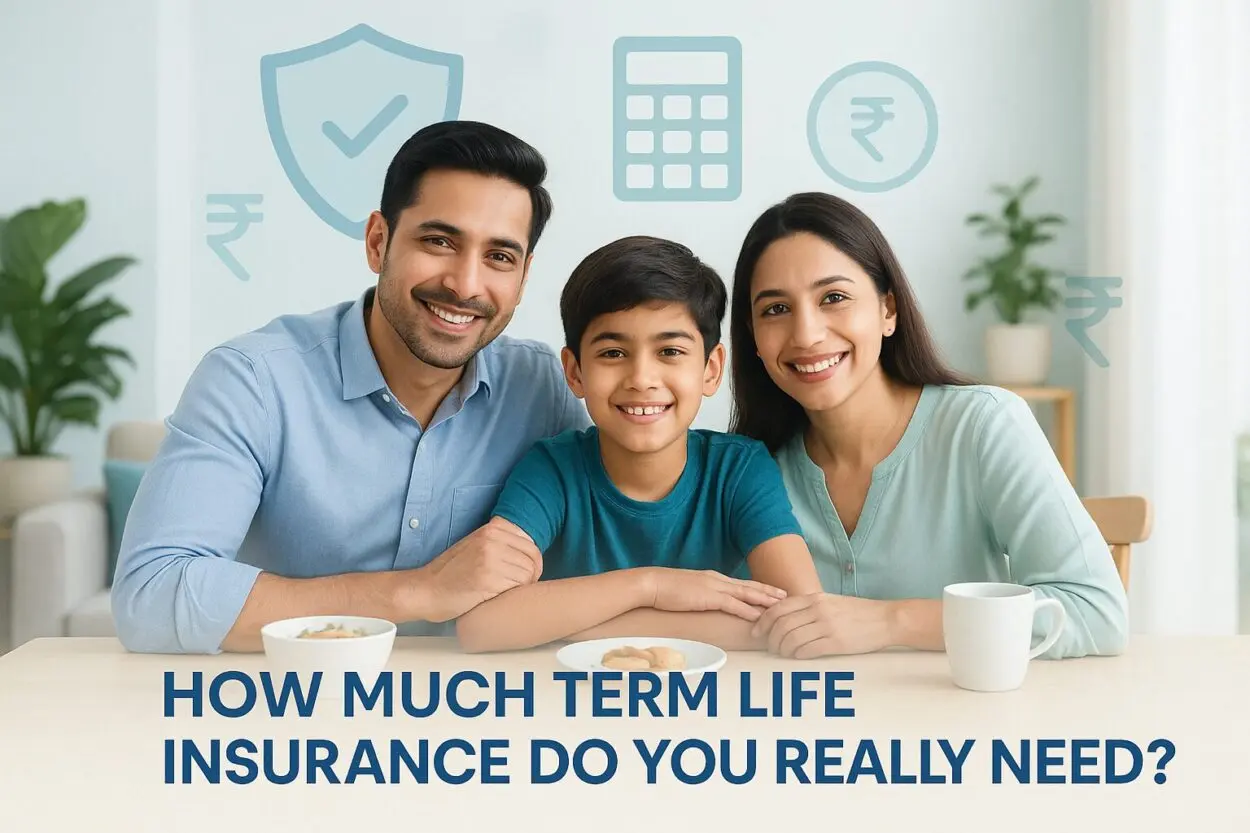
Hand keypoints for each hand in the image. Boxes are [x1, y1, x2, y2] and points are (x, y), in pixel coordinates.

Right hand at [419, 517, 543, 621]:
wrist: (425, 590)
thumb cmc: (451, 573)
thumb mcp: (475, 546)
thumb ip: (499, 542)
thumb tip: (529, 550)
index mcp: (491, 529)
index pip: (530, 544)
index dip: (532, 562)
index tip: (524, 573)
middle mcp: (491, 540)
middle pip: (533, 559)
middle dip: (530, 576)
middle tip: (517, 587)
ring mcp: (490, 559)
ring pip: (528, 574)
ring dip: (521, 587)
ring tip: (504, 592)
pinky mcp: (488, 579)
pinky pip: (518, 587)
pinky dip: (512, 595)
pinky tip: (497, 597)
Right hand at [642, 568, 786, 621]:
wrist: (652, 584)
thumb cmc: (665, 590)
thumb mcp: (688, 591)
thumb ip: (701, 595)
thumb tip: (707, 603)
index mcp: (713, 578)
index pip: (741, 583)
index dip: (759, 587)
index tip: (773, 592)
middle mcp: (717, 580)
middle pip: (749, 586)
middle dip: (769, 591)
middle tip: (787, 596)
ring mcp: (714, 587)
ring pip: (746, 593)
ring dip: (765, 599)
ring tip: (781, 605)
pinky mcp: (708, 597)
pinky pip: (733, 604)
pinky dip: (748, 610)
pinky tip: (760, 616)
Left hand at [751, 593, 894, 658]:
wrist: (886, 620)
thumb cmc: (858, 613)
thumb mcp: (830, 602)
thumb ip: (809, 607)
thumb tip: (784, 617)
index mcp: (815, 598)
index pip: (778, 608)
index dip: (763, 621)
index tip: (757, 632)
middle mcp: (818, 610)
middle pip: (781, 625)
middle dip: (770, 639)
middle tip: (770, 648)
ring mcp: (827, 626)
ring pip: (791, 639)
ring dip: (783, 650)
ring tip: (784, 655)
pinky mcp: (836, 643)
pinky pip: (807, 650)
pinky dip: (797, 656)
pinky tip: (798, 657)